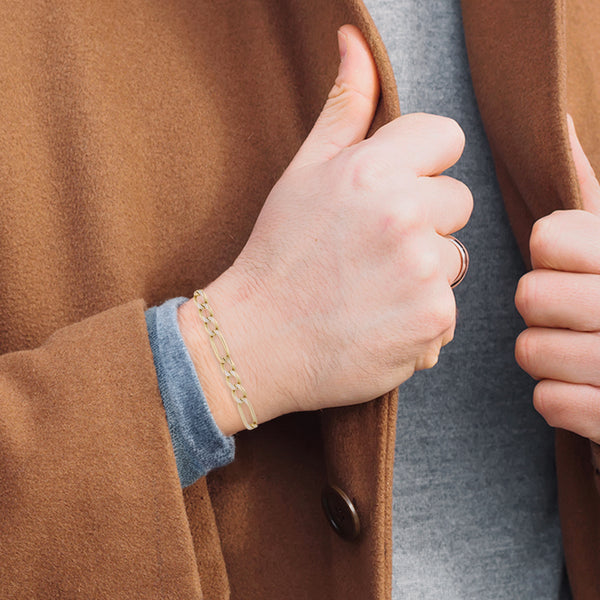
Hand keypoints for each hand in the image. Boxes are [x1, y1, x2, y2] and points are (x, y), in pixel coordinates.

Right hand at [180, 25, 472, 434]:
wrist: (257, 343)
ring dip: (422, 275)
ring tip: (368, 291)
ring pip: (454, 261)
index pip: (446, 139)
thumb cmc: (277, 256)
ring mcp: (422, 273)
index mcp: (373, 170)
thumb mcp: (302, 174)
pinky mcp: (432, 323)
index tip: (390, 193)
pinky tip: (375, 323)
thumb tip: (354, 39)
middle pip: (457, 202)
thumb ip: (343, 109)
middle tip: (369, 250)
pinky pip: (446, 311)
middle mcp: (405, 216)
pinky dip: (418, 320)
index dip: (420, 166)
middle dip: (423, 222)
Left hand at [515, 115, 599, 443]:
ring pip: (530, 351)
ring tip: (585, 352)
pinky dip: (564, 401)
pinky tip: (591, 392)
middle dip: (543, 307)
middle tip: (575, 314)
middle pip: (529, 296)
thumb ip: (592, 189)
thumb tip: (559, 122)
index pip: (547, 238)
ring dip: (549, 356)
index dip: (550, 253)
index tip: (573, 264)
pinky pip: (548, 402)